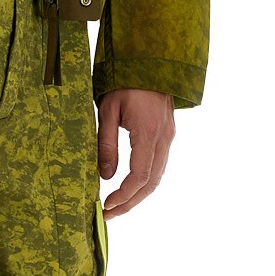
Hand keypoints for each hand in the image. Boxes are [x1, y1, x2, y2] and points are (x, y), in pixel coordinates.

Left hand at [97, 87, 174, 217]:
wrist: (152, 60)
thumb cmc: (125, 81)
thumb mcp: (108, 110)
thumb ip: (106, 144)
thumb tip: (105, 176)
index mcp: (148, 133)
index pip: (139, 176)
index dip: (123, 195)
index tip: (106, 206)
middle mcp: (164, 138)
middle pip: (151, 183)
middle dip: (130, 203)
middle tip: (109, 215)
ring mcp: (169, 137)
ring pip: (157, 177)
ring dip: (138, 195)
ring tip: (116, 206)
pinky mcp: (168, 134)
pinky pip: (159, 166)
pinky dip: (145, 182)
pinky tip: (129, 188)